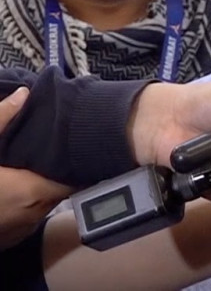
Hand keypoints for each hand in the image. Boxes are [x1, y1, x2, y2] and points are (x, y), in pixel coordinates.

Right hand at [0, 87, 72, 247]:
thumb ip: (1, 121)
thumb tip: (23, 94)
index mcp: (33, 191)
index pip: (78, 176)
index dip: (80, 159)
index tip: (80, 143)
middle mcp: (35, 213)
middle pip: (63, 187)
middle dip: (60, 169)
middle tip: (56, 147)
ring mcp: (23, 229)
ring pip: (46, 202)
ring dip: (43, 185)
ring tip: (35, 164)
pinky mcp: (12, 238)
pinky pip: (29, 215)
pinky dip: (27, 200)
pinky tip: (15, 184)